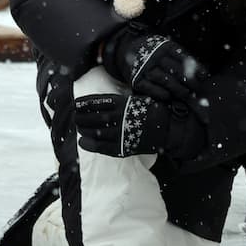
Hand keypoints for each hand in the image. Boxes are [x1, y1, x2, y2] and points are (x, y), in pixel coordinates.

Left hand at [73, 94, 204, 159]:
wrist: (170, 128)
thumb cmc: (155, 110)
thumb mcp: (139, 98)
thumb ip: (123, 99)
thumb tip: (106, 99)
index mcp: (123, 103)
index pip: (98, 102)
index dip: (84, 104)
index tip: (76, 104)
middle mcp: (120, 117)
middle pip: (93, 117)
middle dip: (81, 117)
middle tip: (75, 117)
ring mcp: (121, 133)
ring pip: (96, 132)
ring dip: (84, 130)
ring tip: (79, 128)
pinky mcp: (124, 147)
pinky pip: (103, 147)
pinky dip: (90, 145)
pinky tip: (82, 142)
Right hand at [102, 23, 207, 100]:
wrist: (128, 49)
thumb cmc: (156, 53)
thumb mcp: (169, 49)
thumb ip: (184, 60)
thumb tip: (203, 75)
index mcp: (165, 47)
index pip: (183, 57)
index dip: (195, 68)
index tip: (204, 76)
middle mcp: (155, 56)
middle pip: (176, 70)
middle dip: (189, 81)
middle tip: (197, 89)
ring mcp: (145, 68)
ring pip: (165, 80)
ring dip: (178, 89)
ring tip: (186, 94)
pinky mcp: (136, 79)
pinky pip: (150, 88)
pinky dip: (161, 93)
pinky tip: (168, 97)